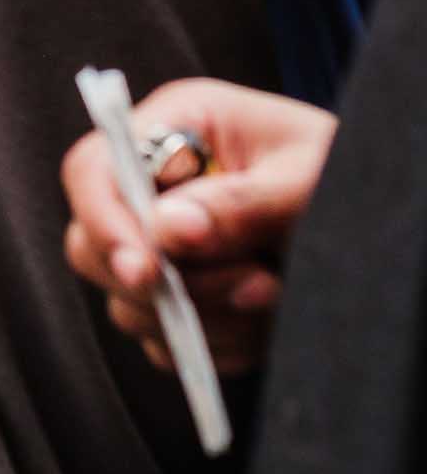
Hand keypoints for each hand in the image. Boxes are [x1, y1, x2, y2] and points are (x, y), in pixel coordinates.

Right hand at [60, 77, 334, 377]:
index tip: (147, 272)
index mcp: (176, 126)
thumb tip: (167, 231)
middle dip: (164, 284)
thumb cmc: (349, 174)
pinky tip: (266, 324)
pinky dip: (214, 347)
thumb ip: (241, 202)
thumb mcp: (309, 178)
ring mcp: (160, 247)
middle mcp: (153, 186)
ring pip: (128, 305)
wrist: (384, 217)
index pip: (93, 169)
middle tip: (253, 287)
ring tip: (276, 296)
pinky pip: (163, 343)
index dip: (104, 221)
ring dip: (203, 318)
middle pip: (91, 244)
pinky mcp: (177, 299)